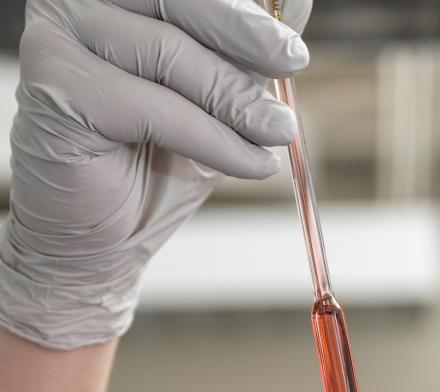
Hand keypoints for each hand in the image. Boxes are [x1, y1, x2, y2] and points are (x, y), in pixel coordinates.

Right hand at [0, 0, 311, 349]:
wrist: (105, 237)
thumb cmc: (155, 166)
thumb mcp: (216, 102)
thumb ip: (244, 53)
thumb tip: (297, 4)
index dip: (245, 6)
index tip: (295, 34)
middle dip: (245, 35)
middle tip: (293, 62)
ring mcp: (60, 36)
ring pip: (169, 54)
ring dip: (235, 99)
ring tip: (277, 132)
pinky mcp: (57, 86)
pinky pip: (155, 108)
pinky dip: (213, 140)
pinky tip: (252, 164)